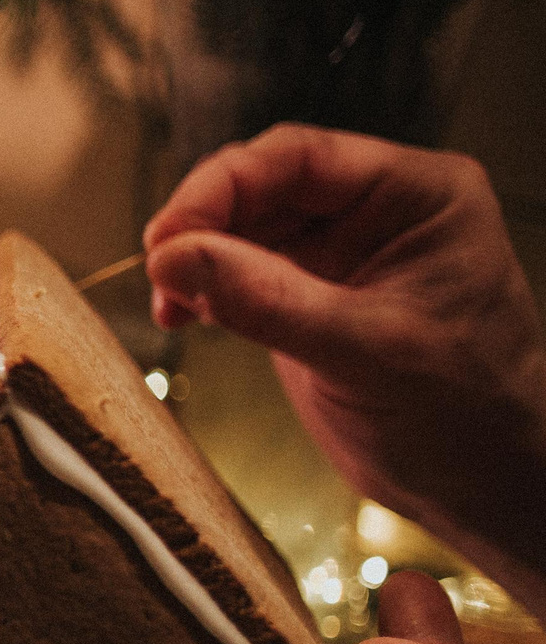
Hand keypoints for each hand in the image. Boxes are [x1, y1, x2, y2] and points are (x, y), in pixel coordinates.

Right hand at [144, 126, 545, 616]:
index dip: (224, 187)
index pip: (300, 158)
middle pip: (263, 186)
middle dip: (204, 225)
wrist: (482, 484)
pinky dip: (205, 291)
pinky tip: (185, 315)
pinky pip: (241, 271)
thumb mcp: (367, 352)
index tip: (168, 234)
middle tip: (161, 272)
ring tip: (172, 304)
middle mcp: (379, 212)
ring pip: (243, 227)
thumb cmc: (466, 415)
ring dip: (196, 261)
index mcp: (419, 196)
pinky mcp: (310, 295)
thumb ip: (270, 301)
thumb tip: (174, 257)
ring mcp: (342, 254)